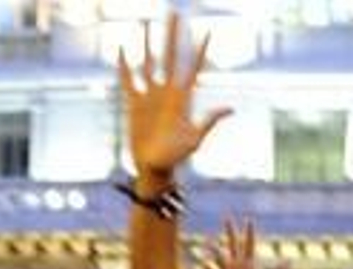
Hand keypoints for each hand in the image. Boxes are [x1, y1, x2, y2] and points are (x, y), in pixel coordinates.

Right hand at [118, 12, 232, 177]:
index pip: (194, 67)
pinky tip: (121, 48)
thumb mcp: (196, 139)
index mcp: (183, 98)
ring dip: (146, 43)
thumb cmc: (177, 157)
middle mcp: (167, 92)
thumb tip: (231, 109)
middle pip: (170, 56)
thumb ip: (210, 121)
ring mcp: (150, 96)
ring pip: (148, 62)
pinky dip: (123, 64)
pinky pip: (127, 79)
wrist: (154, 168)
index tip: (208, 31)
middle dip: (172, 34)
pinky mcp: (133, 103)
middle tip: (174, 12)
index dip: (201, 50)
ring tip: (145, 22)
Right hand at [202, 218, 289, 268]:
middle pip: (233, 243)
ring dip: (216, 248)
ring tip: (211, 242)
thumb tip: (291, 262)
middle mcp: (236, 265)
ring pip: (220, 255)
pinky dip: (208, 266)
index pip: (249, 244)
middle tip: (227, 217)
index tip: (249, 219)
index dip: (249, 232)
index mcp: (248, 264)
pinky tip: (205, 263)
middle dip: (230, 230)